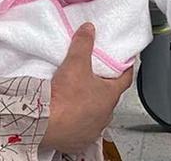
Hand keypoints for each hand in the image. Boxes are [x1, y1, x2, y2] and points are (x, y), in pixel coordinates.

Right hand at [42, 23, 133, 153]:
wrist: (44, 124)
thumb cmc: (65, 97)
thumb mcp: (75, 63)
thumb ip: (83, 44)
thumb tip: (88, 29)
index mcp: (110, 96)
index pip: (125, 79)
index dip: (125, 69)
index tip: (125, 64)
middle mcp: (105, 115)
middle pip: (109, 97)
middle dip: (104, 88)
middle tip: (95, 78)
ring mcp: (93, 130)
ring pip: (96, 115)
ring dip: (91, 107)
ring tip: (80, 97)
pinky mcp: (79, 140)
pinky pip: (83, 130)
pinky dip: (79, 122)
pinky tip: (70, 116)